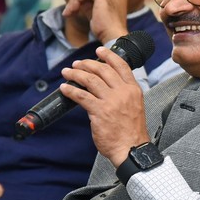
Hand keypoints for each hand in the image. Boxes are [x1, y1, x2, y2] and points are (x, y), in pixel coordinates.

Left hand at [60, 45, 148, 165]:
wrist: (132, 149)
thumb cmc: (131, 131)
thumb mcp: (134, 106)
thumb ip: (123, 94)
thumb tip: (105, 86)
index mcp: (134, 90)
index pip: (121, 66)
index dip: (108, 55)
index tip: (99, 50)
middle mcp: (123, 92)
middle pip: (102, 70)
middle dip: (87, 64)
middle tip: (77, 64)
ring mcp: (111, 101)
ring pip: (90, 80)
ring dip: (75, 74)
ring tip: (67, 72)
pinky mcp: (99, 112)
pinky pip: (81, 96)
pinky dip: (70, 90)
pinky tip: (64, 88)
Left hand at [62, 0, 130, 45]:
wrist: (113, 36)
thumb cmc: (106, 30)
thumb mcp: (97, 13)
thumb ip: (90, 5)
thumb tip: (78, 1)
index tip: (72, 6)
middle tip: (67, 10)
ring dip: (73, 2)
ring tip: (67, 13)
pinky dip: (75, 1)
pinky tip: (71, 11)